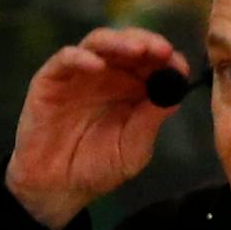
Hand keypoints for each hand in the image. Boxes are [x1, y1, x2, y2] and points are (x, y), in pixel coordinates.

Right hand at [5, 28, 189, 229]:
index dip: (168, 59)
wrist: (57, 187)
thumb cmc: (97, 168)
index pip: (152, 61)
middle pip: (128, 43)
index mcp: (131, 89)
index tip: (180, 67)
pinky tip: (97, 66)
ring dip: (120, 42)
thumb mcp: (133, 150)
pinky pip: (65, 59)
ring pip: (99, 42)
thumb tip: (176, 91)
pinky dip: (82, 57)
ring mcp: (79, 74)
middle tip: (162, 51)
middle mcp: (107, 75)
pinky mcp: (50, 79)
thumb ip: (150, 121)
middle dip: (148, 42)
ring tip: (137, 50)